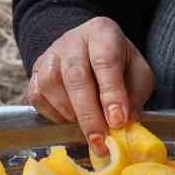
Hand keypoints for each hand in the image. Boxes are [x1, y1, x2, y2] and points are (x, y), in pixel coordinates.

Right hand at [24, 17, 153, 153]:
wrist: (91, 49)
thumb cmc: (119, 63)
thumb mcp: (138, 73)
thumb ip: (134, 96)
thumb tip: (123, 126)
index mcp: (102, 33)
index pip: (105, 61)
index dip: (111, 93)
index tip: (118, 121)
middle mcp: (72, 40)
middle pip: (75, 75)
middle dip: (88, 113)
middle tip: (100, 141)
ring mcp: (50, 54)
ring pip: (50, 84)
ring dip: (70, 114)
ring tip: (88, 130)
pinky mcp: (36, 71)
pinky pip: (37, 95)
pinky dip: (53, 114)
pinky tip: (70, 121)